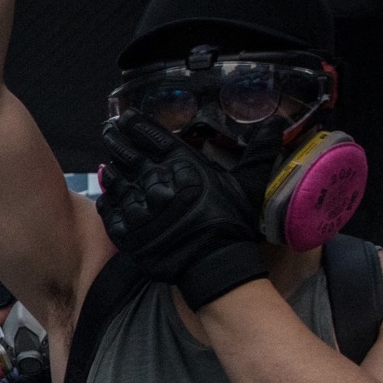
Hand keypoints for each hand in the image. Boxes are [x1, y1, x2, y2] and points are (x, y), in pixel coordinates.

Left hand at [96, 112, 271, 308]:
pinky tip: (107, 193)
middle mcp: (155, 180)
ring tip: (107, 161)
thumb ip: (258, 152)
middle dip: (116, 140)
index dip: (136, 124)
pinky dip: (107, 198)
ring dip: (111, 168)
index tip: (125, 117)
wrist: (214, 265)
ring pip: (116, 179)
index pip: (152, 136)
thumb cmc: (232, 224)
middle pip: (128, 154)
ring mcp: (137, 205)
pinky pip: (109, 209)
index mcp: (181, 165)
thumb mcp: (248, 184)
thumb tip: (275, 123)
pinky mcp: (126, 230)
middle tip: (108, 132)